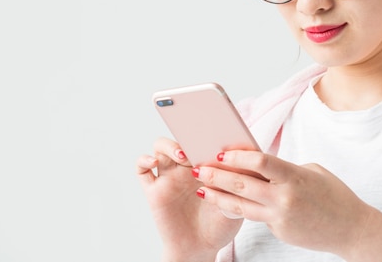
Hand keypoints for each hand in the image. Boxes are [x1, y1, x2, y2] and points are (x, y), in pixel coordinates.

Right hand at [136, 138, 242, 261]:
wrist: (201, 249)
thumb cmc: (221, 225)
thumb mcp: (237, 202)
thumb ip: (237, 183)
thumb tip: (240, 162)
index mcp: (207, 165)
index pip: (204, 139)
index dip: (209, 132)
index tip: (218, 134)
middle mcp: (187, 167)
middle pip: (181, 136)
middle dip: (189, 135)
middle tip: (199, 146)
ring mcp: (169, 177)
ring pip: (160, 147)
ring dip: (169, 145)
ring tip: (182, 155)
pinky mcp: (154, 190)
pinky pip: (141, 170)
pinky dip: (144, 160)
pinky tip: (153, 162)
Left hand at [192, 150, 369, 256]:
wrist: (351, 229)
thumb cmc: (334, 195)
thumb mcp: (312, 172)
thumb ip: (285, 169)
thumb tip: (260, 165)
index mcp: (295, 177)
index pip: (261, 161)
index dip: (238, 156)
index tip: (220, 151)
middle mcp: (285, 198)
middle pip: (244, 184)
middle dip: (217, 175)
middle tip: (198, 168)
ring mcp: (280, 217)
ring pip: (242, 205)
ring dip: (219, 196)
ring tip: (201, 189)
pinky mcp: (278, 230)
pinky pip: (255, 216)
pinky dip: (241, 207)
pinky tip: (226, 201)